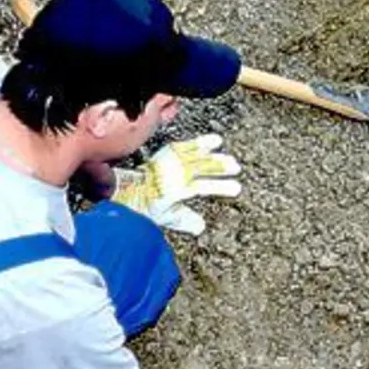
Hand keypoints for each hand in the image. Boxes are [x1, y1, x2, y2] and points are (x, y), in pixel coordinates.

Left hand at [111, 134, 241, 234]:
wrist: (131, 188)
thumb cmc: (150, 205)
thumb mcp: (167, 217)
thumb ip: (184, 220)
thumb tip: (201, 227)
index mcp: (173, 191)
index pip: (200, 187)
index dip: (218, 187)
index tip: (237, 188)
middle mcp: (172, 174)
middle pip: (200, 168)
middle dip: (218, 167)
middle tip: (236, 168)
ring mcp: (171, 161)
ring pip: (196, 156)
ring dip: (215, 157)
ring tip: (231, 159)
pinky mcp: (170, 152)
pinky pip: (188, 146)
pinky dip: (202, 143)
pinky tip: (217, 141)